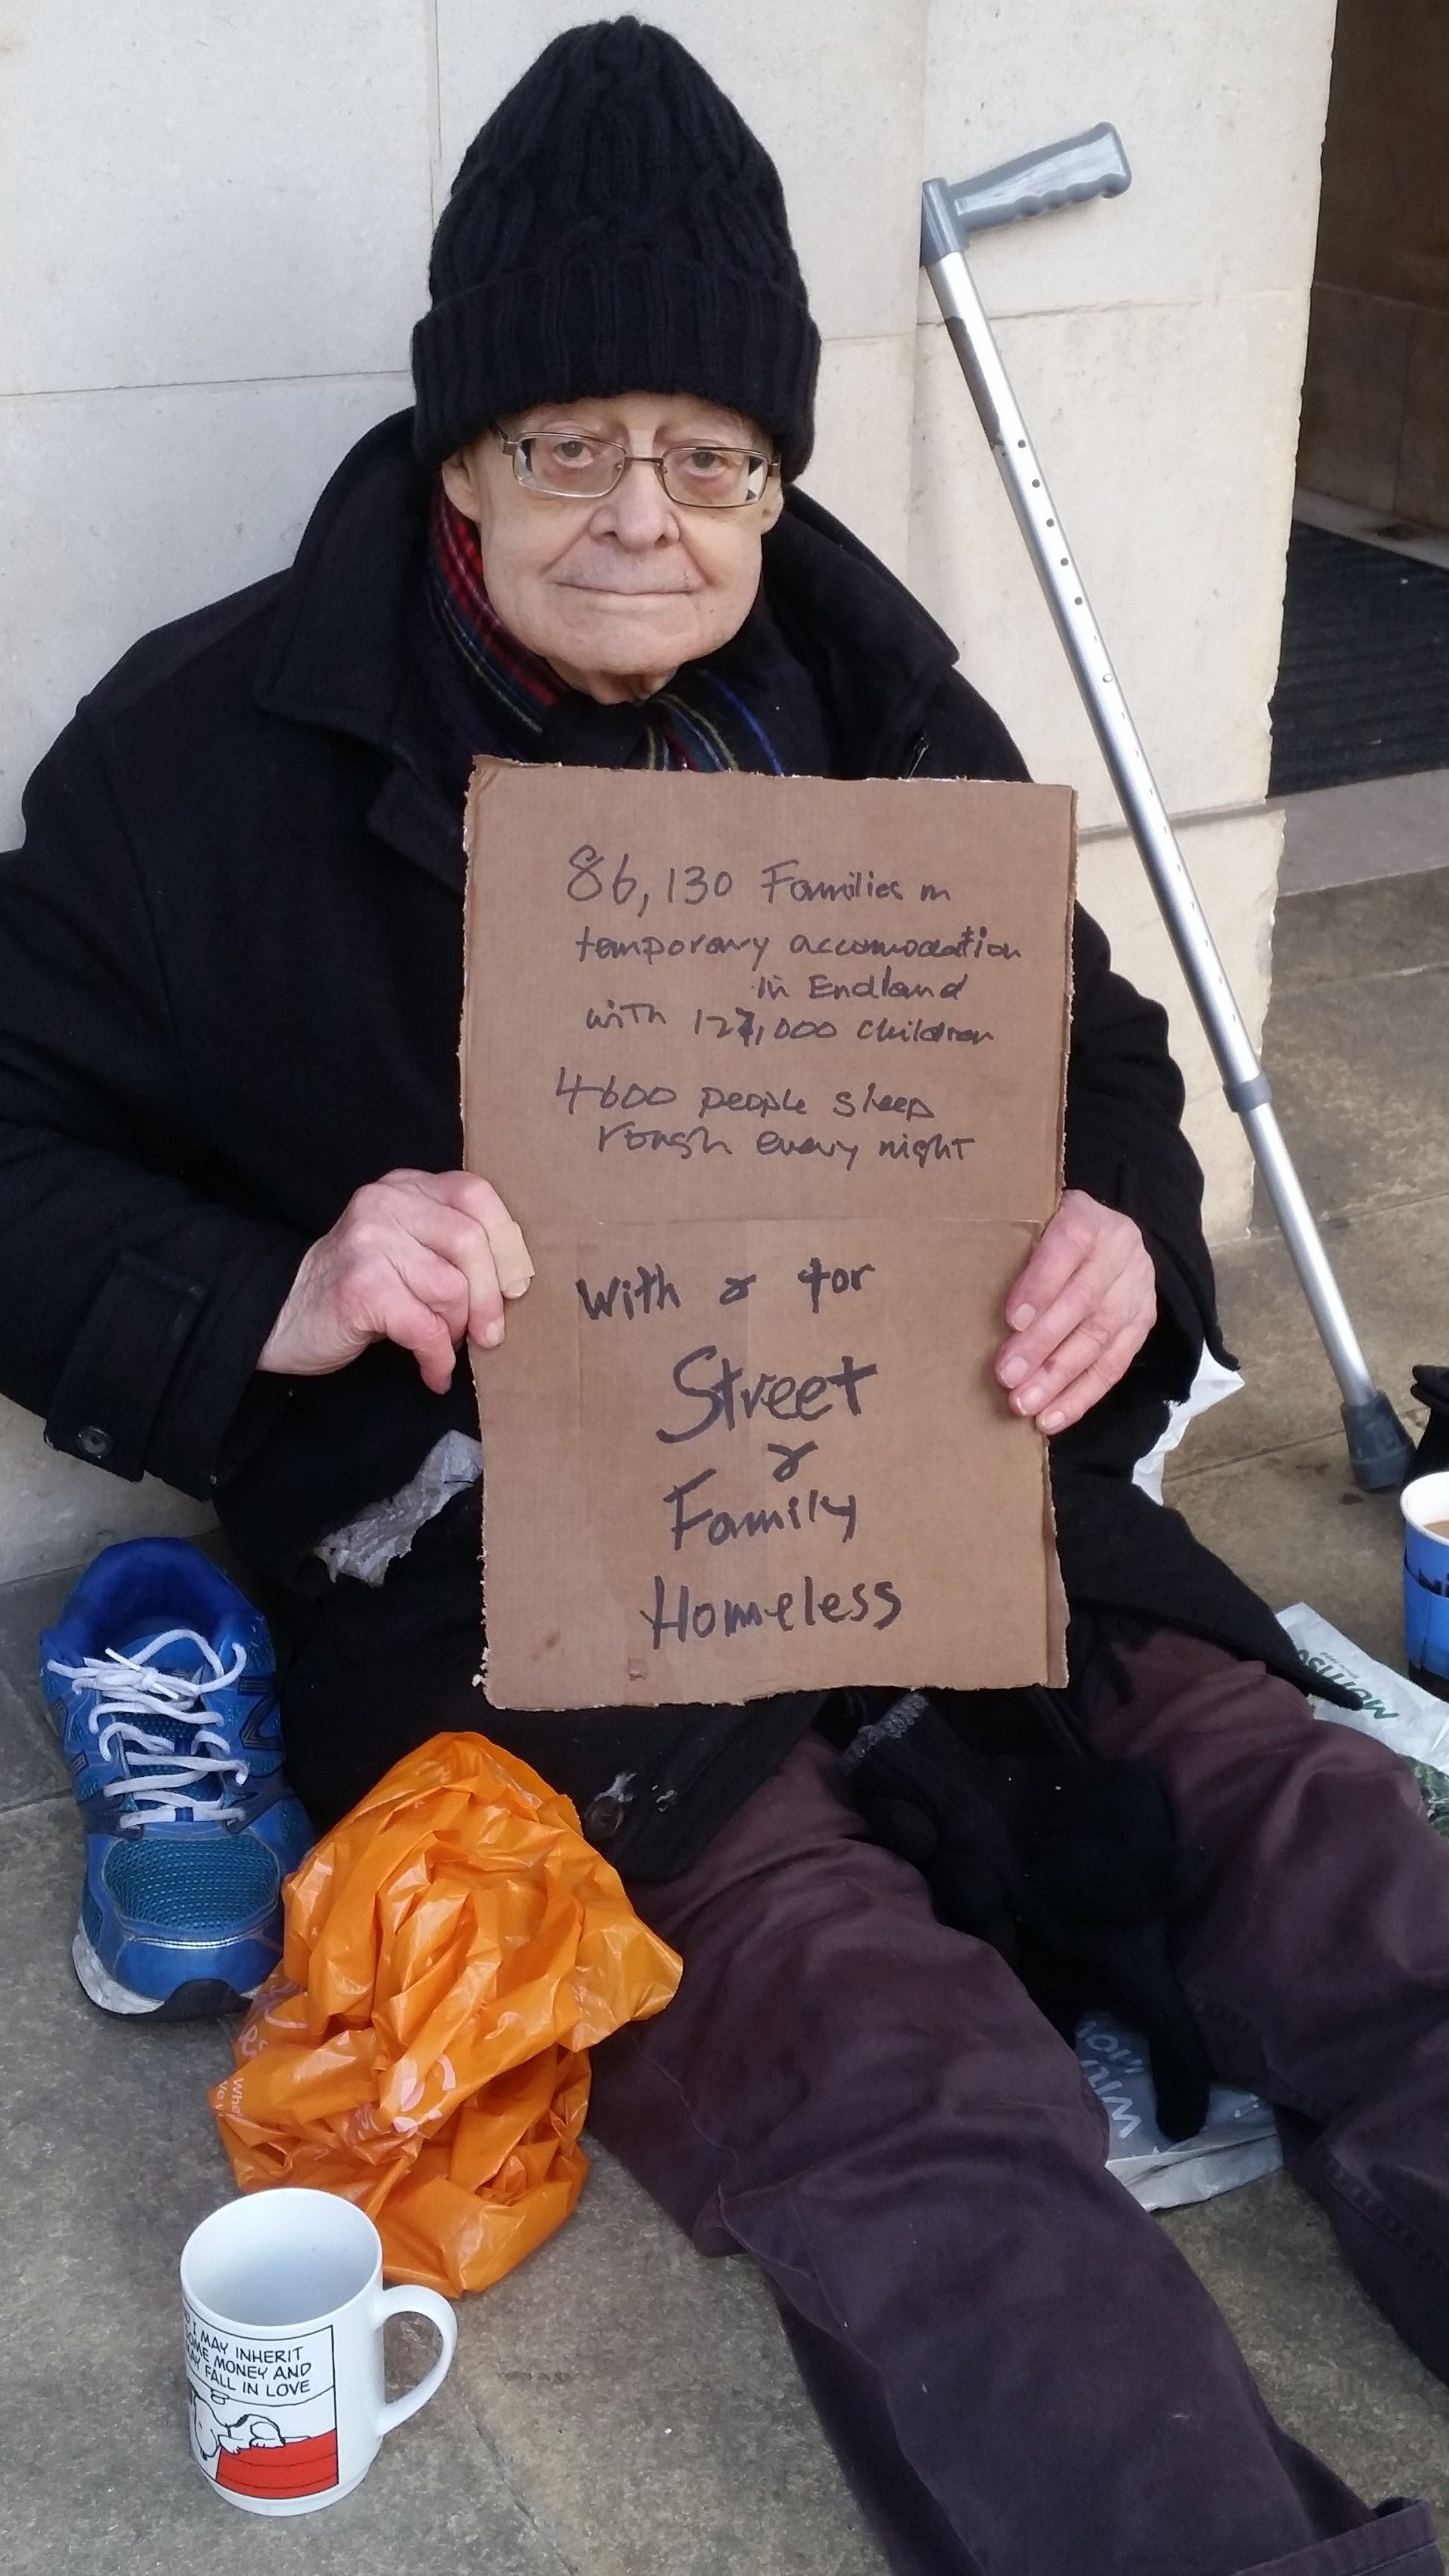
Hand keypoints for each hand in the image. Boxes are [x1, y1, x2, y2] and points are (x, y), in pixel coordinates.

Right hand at [258, 1168, 533, 1392]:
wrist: (281, 1316)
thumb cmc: (356, 1287)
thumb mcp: (403, 1246)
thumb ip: (447, 1243)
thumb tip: (514, 1281)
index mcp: (403, 1186)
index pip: (474, 1194)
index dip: (504, 1243)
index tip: (514, 1287)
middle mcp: (384, 1202)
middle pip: (471, 1243)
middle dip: (488, 1299)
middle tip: (488, 1336)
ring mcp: (369, 1241)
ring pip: (452, 1288)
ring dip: (456, 1331)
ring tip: (443, 1348)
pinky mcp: (360, 1287)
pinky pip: (425, 1328)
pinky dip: (438, 1359)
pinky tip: (433, 1373)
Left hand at [994, 1188, 1155, 1433]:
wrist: (1104, 1236)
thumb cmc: (1046, 1237)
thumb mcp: (1030, 1226)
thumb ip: (1010, 1251)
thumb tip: (964, 1298)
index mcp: (1087, 1219)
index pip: (1067, 1248)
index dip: (1040, 1285)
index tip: (1011, 1319)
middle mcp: (1120, 1251)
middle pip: (1083, 1302)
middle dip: (1042, 1344)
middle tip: (1007, 1376)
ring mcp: (1136, 1290)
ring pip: (1100, 1339)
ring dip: (1059, 1378)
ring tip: (1024, 1405)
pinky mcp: (1142, 1325)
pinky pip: (1114, 1366)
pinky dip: (1081, 1397)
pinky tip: (1052, 1418)